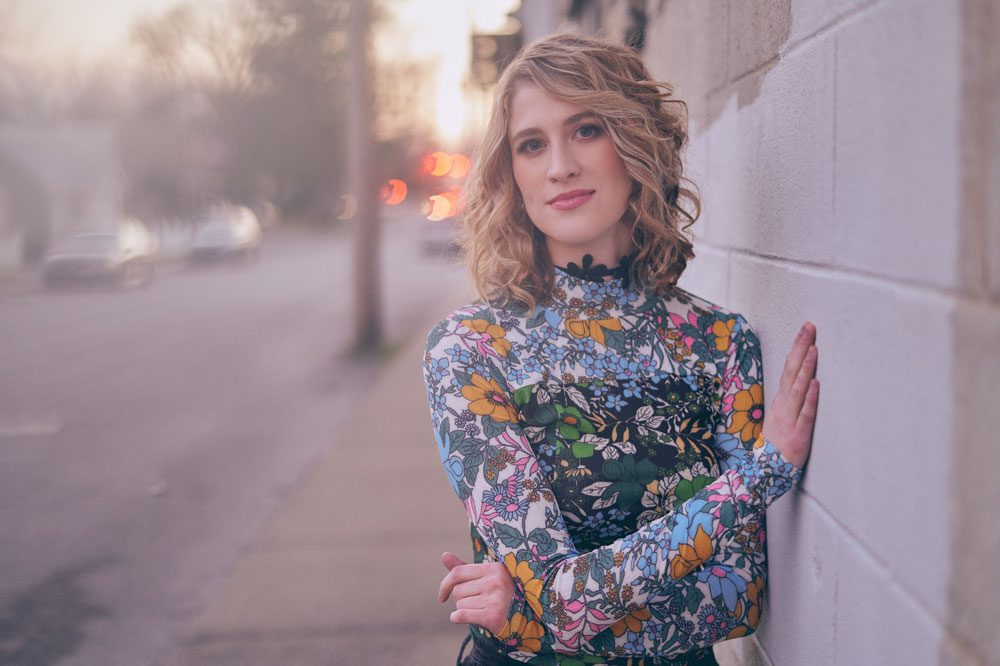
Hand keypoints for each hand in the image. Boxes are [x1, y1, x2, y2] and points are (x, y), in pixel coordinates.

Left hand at [437, 551, 513, 634]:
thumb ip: (464, 569)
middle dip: (462, 599)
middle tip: (478, 603)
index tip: (442, 596)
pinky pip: (461, 615)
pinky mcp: (493, 616)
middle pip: (458, 591)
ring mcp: (495, 599)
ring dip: (465, 610)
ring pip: (460, 604)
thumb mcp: (485, 579)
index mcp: (494, 568)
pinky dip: (457, 618)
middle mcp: (495, 581)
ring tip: (482, 610)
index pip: (458, 572)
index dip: (445, 584)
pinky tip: (465, 619)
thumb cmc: (500, 596)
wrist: (524, 620)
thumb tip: (444, 555)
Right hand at [761, 321, 819, 469]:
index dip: (797, 347)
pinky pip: (805, 414)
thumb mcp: (781, 415)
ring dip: (806, 368)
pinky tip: (816, 384)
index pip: (789, 367)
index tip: (806, 329)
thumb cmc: (776, 443)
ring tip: (814, 349)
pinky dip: (810, 398)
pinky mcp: (799, 434)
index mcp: (781, 399)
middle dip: (801, 348)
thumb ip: (790, 398)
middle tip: (809, 327)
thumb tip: (801, 378)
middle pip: (792, 371)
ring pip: (798, 388)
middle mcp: (784, 405)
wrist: (765, 472)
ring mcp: (790, 418)